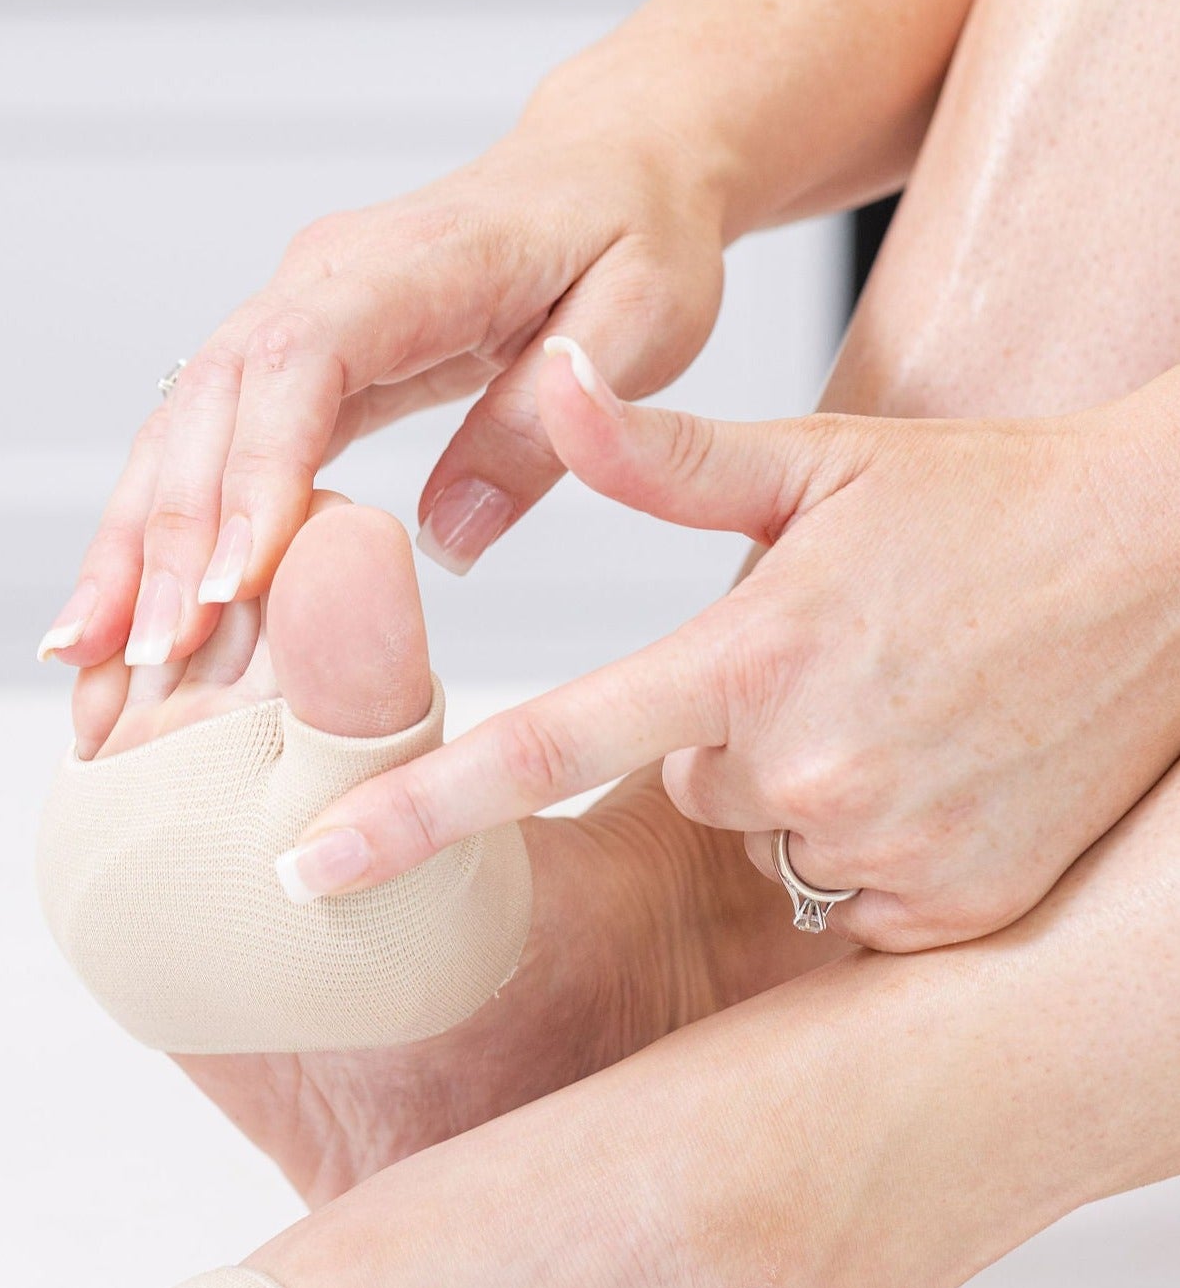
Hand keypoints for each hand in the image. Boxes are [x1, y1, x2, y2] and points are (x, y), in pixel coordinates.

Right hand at [36, 105, 729, 687]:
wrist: (605, 163)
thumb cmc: (632, 236)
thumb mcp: (643, 320)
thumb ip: (545, 422)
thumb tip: (442, 542)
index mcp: (410, 262)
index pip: (298, 364)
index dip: (254, 477)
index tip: (229, 587)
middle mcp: (320, 279)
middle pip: (209, 407)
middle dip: (163, 536)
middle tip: (139, 658)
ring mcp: (287, 316)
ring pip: (176, 431)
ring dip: (126, 544)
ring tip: (82, 656)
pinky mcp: (281, 365)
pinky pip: (198, 449)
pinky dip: (152, 531)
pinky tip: (117, 613)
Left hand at [278, 339, 1179, 950]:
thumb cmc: (983, 506)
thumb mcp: (819, 463)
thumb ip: (660, 458)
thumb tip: (550, 379)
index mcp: (747, 653)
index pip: (538, 750)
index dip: (408, 817)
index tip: (305, 873)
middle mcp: (806, 764)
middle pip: (674, 789)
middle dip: (717, 729)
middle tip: (826, 655)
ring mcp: (887, 844)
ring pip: (762, 837)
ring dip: (799, 781)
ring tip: (897, 698)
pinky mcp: (953, 909)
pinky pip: (848, 891)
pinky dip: (871, 837)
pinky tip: (939, 759)